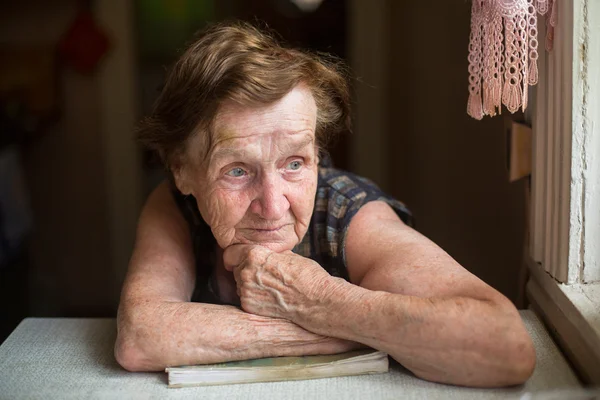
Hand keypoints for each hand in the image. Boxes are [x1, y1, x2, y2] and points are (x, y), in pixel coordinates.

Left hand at [223, 244, 337, 322]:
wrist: (316, 301)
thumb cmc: (306, 275)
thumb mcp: (287, 254)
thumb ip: (268, 253)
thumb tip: (260, 252)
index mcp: (254, 255)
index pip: (230, 253)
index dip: (237, 255)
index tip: (242, 259)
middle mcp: (246, 272)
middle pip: (235, 268)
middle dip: (245, 270)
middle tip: (264, 274)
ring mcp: (245, 291)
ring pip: (239, 284)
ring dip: (249, 284)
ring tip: (270, 286)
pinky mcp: (249, 307)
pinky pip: (245, 298)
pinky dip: (254, 297)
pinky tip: (270, 297)